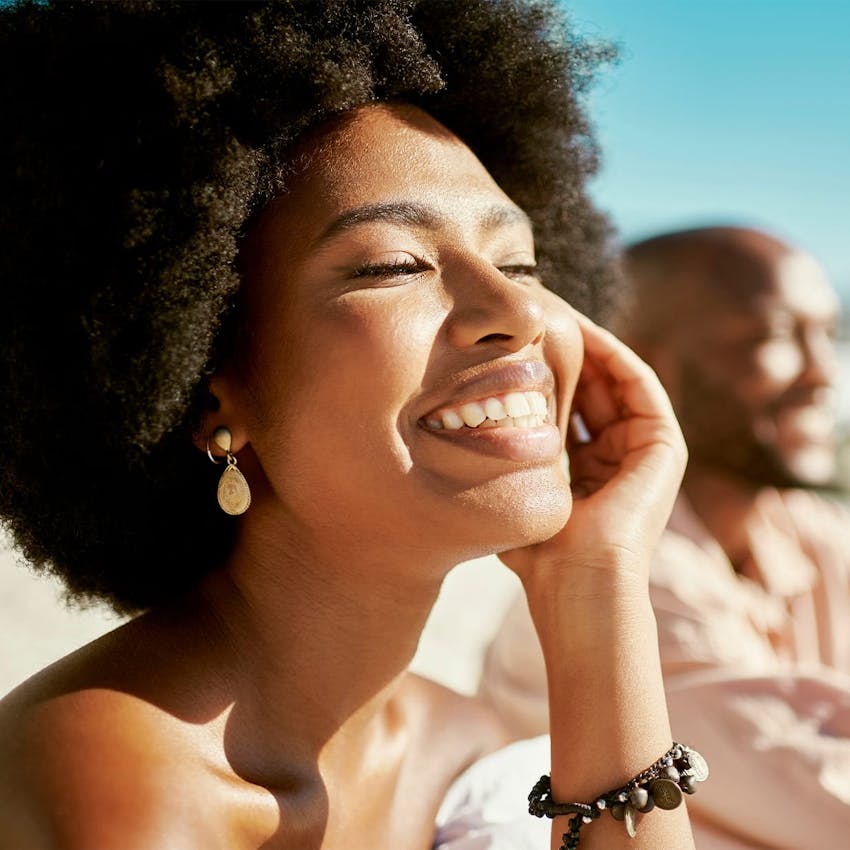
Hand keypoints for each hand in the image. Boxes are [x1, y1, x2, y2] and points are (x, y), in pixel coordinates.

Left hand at [501, 309, 685, 586]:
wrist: (578, 583)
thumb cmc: (538, 552)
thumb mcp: (516, 494)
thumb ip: (505, 465)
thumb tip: (460, 435)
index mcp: (586, 469)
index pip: (564, 406)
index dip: (540, 372)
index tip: (509, 343)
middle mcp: (616, 455)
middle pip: (590, 387)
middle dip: (562, 351)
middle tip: (533, 315)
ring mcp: (643, 449)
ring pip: (613, 379)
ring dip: (587, 344)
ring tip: (555, 313)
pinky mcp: (665, 444)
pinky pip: (638, 383)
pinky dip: (612, 355)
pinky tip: (581, 332)